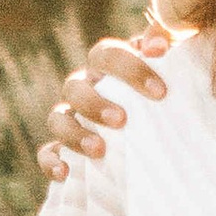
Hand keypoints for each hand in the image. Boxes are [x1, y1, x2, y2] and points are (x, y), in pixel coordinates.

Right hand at [37, 26, 171, 181]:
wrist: (159, 147)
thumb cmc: (164, 102)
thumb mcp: (169, 77)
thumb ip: (165, 55)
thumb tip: (158, 44)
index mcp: (107, 68)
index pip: (106, 55)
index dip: (129, 69)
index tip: (160, 92)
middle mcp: (84, 89)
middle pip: (75, 86)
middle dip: (95, 103)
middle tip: (122, 120)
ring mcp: (70, 120)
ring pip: (58, 118)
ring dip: (75, 133)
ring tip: (99, 150)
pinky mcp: (62, 152)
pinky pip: (46, 154)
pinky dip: (51, 161)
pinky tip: (65, 172)